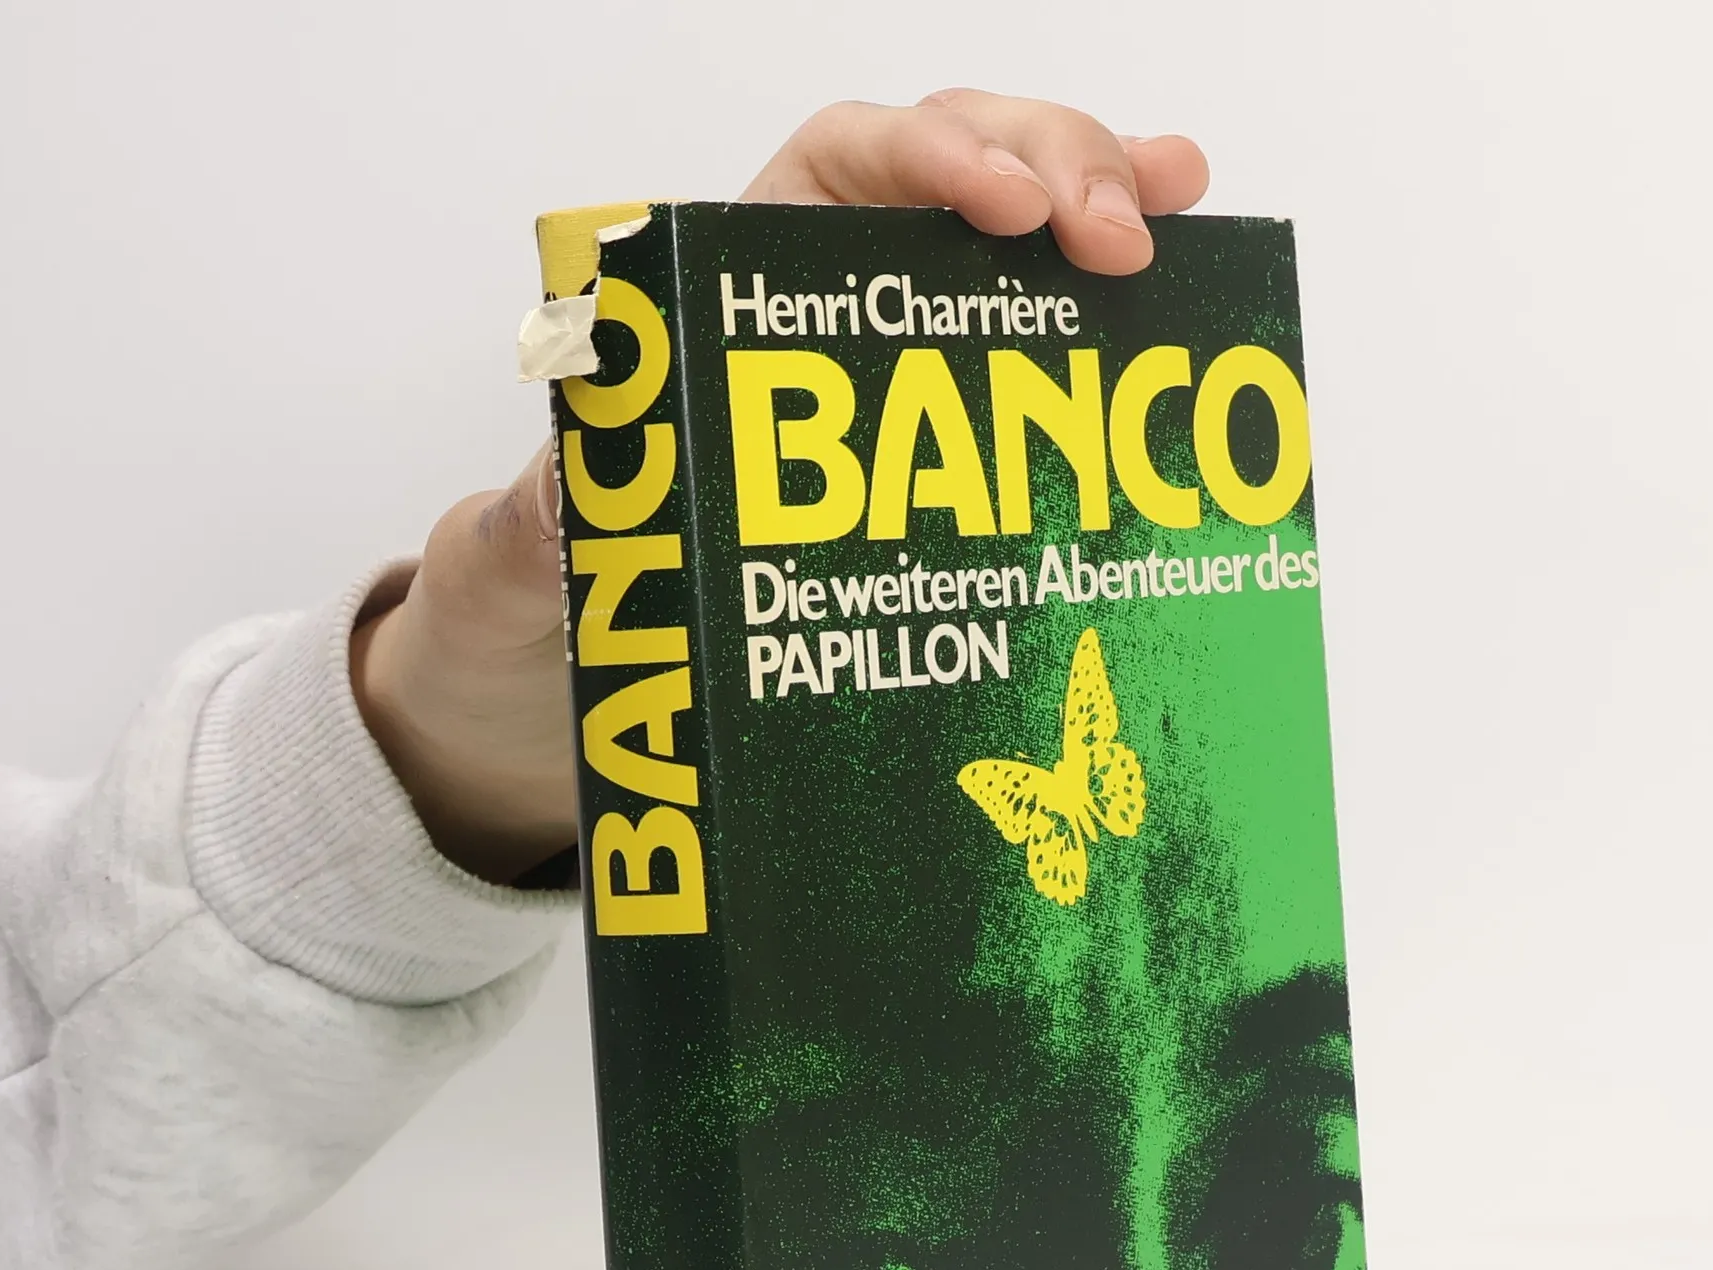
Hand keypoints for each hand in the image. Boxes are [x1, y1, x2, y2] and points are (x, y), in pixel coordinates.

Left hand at [352, 93, 1209, 883]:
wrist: (580, 670)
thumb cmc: (556, 594)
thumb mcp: (532, 564)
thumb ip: (545, 523)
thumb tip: (586, 488)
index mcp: (729, 298)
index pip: (838, 166)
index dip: (927, 157)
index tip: (1000, 204)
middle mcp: (824, 305)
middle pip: (952, 169)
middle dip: (1047, 169)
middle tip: (1116, 237)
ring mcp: (898, 364)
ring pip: (1013, 238)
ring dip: (1103, 201)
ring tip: (1177, 204)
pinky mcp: (946, 437)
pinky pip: (1036, 348)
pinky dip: (1109, 314)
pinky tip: (1180, 281)